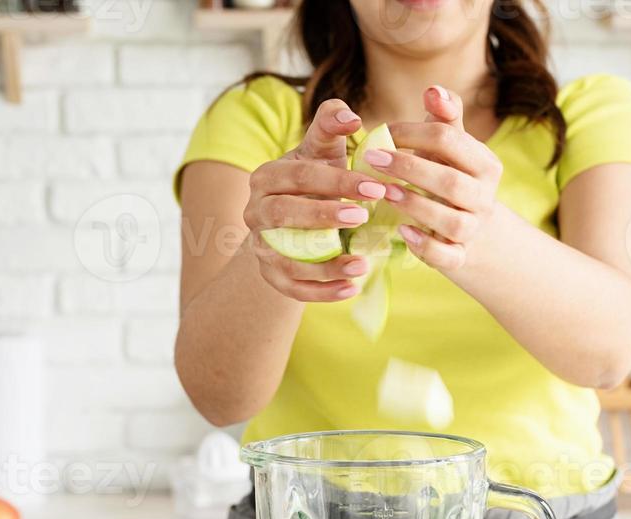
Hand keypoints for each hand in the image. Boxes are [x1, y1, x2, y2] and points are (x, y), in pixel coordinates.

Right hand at [244, 99, 386, 301]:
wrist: (293, 224)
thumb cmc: (315, 181)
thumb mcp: (321, 151)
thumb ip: (331, 126)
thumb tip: (350, 114)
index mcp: (266, 178)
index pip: (299, 177)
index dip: (337, 181)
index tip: (375, 187)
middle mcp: (255, 213)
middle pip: (283, 216)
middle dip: (323, 216)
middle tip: (363, 216)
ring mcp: (261, 247)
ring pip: (287, 258)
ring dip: (325, 265)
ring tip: (362, 264)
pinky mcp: (272, 276)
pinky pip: (294, 289)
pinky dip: (322, 292)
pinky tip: (351, 288)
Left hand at [365, 86, 502, 272]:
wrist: (478, 236)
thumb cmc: (453, 182)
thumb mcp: (454, 150)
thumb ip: (445, 120)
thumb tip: (432, 90)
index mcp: (484, 164)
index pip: (449, 140)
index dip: (413, 133)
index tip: (383, 131)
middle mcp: (484, 198)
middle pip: (450, 181)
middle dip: (409, 168)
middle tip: (372, 159)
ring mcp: (474, 230)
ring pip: (451, 221)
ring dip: (415, 206)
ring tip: (384, 193)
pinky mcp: (461, 258)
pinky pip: (448, 256)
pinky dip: (426, 247)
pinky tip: (403, 233)